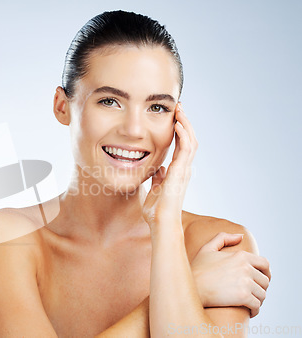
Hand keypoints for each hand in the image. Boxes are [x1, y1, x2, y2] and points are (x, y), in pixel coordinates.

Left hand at [143, 103, 197, 226]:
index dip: (180, 131)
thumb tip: (158, 170)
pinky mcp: (181, 172)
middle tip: (178, 108)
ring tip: (179, 110)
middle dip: (185, 122)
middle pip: (190, 140)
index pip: (182, 146)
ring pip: (191, 141)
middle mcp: (183, 169)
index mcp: (177, 172)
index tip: (174, 117)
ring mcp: (184, 170)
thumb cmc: (157, 210)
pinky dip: (183, 135)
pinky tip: (177, 124)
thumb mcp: (155, 189)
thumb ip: (158, 178)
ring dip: (185, 124)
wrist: (160, 222)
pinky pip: (186, 149)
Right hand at [191, 232, 270, 317]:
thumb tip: (240, 236)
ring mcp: (245, 282)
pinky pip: (257, 305)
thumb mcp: (207, 249)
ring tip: (250, 303)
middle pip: (265, 281)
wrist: (189, 286)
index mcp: (241, 255)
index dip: (266, 273)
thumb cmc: (196, 268)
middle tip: (253, 294)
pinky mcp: (243, 297)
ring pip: (262, 294)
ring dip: (258, 300)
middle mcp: (246, 267)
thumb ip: (223, 238)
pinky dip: (255, 310)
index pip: (265, 264)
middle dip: (260, 288)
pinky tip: (249, 311)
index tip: (262, 279)